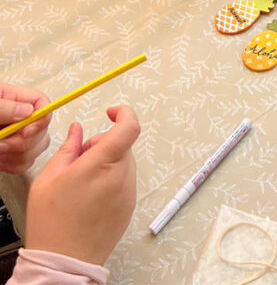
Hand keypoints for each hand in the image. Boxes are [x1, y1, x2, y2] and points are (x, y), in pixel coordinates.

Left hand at [0, 85, 50, 173]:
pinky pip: (25, 164)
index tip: (26, 131)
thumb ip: (6, 107)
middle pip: (43, 130)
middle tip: (2, 143)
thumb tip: (29, 111)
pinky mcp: (11, 154)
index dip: (41, 119)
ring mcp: (17, 136)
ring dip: (17, 155)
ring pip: (36, 149)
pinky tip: (0, 159)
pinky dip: (12, 165)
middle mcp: (20, 118)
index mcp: (15, 100)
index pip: (43, 104)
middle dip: (24, 142)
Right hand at [25, 105, 139, 265]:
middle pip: (122, 145)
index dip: (123, 113)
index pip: (129, 127)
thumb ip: (69, 147)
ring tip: (82, 183)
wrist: (64, 262)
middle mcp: (121, 177)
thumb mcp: (50, 177)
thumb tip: (77, 130)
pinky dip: (111, 180)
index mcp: (102, 164)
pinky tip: (90, 197)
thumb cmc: (53, 223)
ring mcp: (128, 194)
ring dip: (108, 162)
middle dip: (103, 145)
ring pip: (124, 163)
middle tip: (79, 160)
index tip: (110, 113)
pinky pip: (125, 182)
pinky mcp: (129, 207)